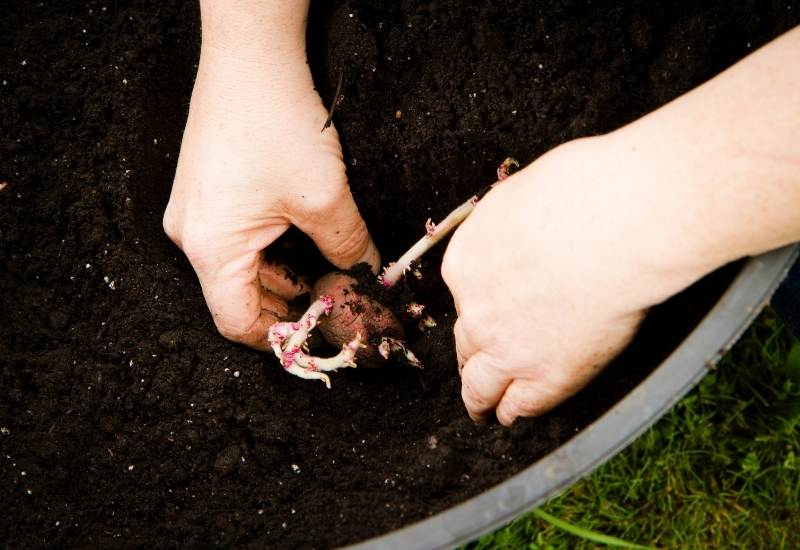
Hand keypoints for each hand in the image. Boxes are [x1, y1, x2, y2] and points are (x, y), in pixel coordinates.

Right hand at [163, 45, 378, 349]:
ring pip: (238, 267)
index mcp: (211, 249)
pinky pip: (234, 238)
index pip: (238, 323)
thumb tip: (370, 276)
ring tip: (323, 272)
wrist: (249, 56)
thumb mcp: (326, 198)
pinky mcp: (204, 190)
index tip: (317, 337)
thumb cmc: (277, 123)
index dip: (280, 339)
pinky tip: (300, 239)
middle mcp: (191, 235)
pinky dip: (267, 249)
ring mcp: (193, 211)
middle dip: (286, 305)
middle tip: (330, 304)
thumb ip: (350, 248)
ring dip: (281, 275)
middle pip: (237, 296)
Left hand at [442, 137, 705, 425]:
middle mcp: (476, 311)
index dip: (479, 307)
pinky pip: (519, 404)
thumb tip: (520, 224)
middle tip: (474, 368)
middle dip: (471, 355)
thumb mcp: (521, 196)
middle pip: (466, 342)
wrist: (614, 223)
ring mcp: (507, 348)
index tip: (489, 313)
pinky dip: (512, 413)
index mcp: (465, 263)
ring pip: (479, 385)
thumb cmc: (579, 192)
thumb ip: (510, 224)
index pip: (465, 296)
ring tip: (482, 412)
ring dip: (478, 401)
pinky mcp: (547, 376)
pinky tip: (511, 417)